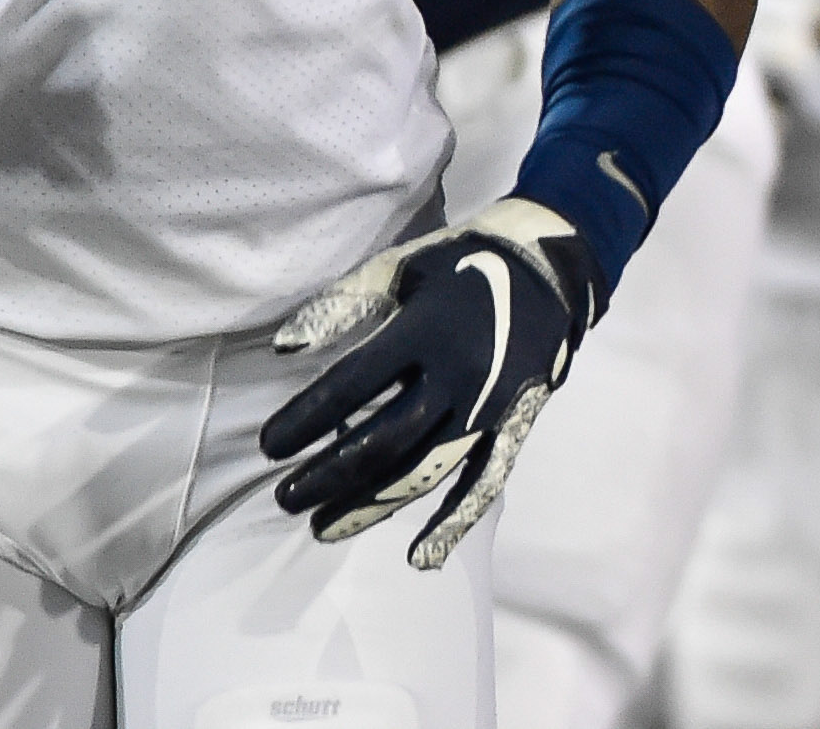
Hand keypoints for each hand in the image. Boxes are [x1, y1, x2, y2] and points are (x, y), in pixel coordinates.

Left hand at [259, 197, 607, 568]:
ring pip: (423, 471)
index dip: (303, 421)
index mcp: (426, 331)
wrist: (552, 269)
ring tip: (321, 527)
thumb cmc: (461, 264)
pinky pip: (485, 482)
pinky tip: (420, 556)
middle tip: (284, 498)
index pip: (350, 388)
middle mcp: (458, 375)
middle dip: (325, 475)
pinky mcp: (513, 425)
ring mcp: (489, 407)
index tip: (268, 446)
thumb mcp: (397, 269)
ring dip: (369, 505)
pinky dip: (455, 522)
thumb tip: (283, 349)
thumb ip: (339, 306)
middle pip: (381, 440)